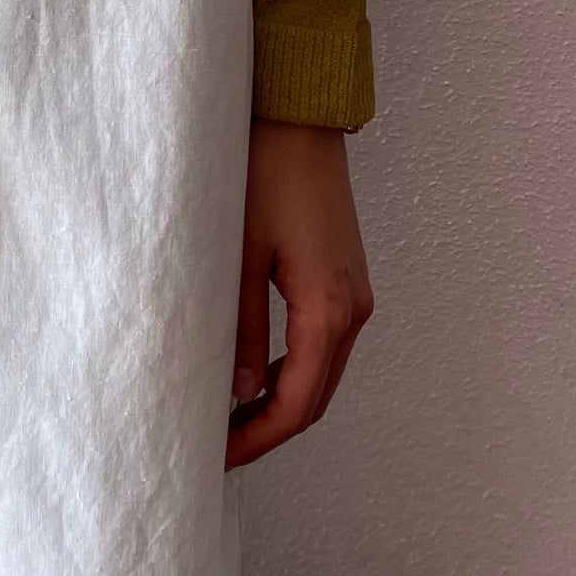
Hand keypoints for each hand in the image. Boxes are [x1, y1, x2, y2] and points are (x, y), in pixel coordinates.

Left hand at [225, 118, 373, 469]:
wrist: (299, 121)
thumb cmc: (265, 174)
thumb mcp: (240, 254)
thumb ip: (240, 328)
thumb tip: (238, 391)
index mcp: (328, 308)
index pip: (297, 402)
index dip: (260, 438)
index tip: (221, 455)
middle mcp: (352, 308)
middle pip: (316, 397)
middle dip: (271, 428)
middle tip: (221, 446)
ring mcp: (355, 294)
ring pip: (323, 374)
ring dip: (285, 401)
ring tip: (232, 417)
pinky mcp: (346, 278)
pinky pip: (325, 344)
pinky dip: (296, 370)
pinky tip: (258, 375)